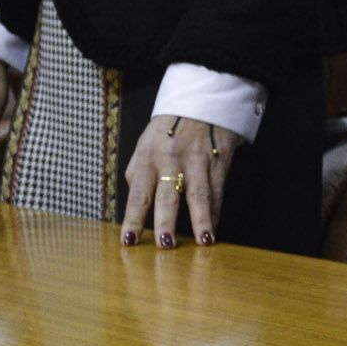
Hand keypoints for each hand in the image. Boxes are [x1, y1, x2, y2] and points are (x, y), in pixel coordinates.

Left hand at [120, 115, 236, 247]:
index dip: (133, 219)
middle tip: (165, 245)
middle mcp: (170, 161)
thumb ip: (139, 174)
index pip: (138, 195)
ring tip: (205, 242)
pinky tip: (213, 229)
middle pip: (168, 196)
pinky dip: (215, 212)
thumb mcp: (145, 145)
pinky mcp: (218, 160)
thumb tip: (137, 206)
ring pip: (199, 195)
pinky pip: (217, 190)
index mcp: (147, 158)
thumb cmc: (168, 129)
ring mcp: (196, 161)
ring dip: (202, 221)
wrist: (201, 100)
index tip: (129, 241)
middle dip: (166, 222)